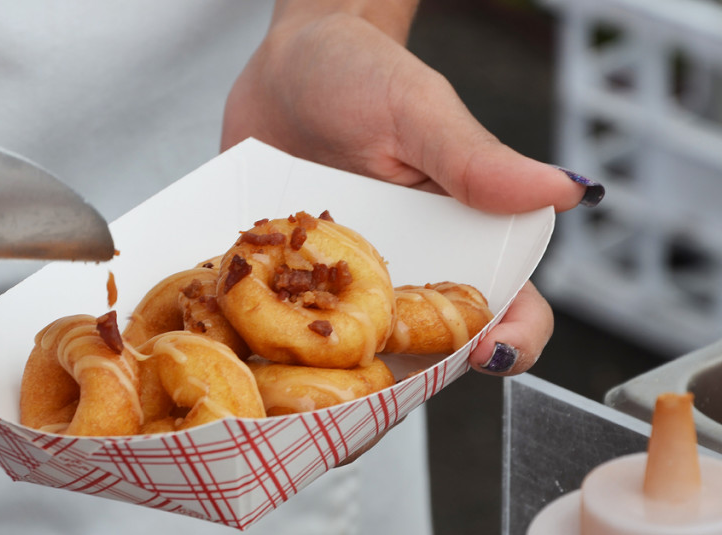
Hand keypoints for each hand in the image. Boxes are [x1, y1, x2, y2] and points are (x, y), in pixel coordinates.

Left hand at [222, 1, 602, 375]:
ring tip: (310, 368)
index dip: (511, 340)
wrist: (282, 63)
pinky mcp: (287, 281)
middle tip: (374, 371)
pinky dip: (268, 339)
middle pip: (426, 348)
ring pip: (352, 352)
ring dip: (334, 370)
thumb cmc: (361, 72)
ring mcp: (343, 282)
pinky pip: (281, 325)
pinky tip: (251, 342)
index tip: (486, 350)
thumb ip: (478, 159)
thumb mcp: (417, 110)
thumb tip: (568, 188)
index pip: (507, 304)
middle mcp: (406, 271)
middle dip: (408, 375)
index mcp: (461, 237)